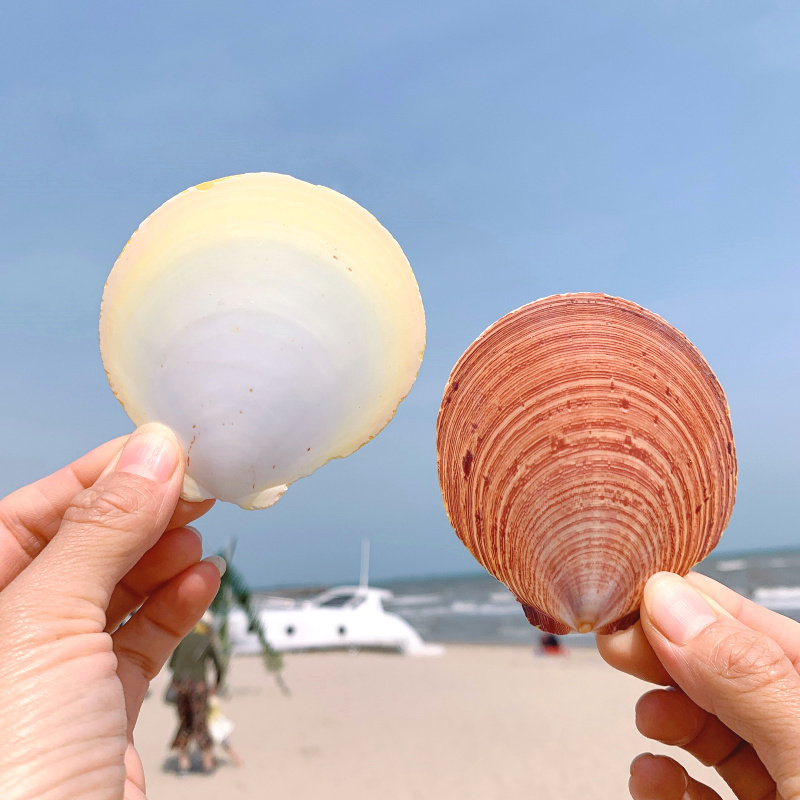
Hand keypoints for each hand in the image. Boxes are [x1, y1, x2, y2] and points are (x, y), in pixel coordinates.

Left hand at [0, 424, 221, 799]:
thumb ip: (101, 530)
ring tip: (197, 538)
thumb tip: (151, 454)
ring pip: (116, 591)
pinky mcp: (97, 711)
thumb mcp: (45, 621)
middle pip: (81, 547)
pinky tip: (200, 582)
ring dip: (163, 559)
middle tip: (195, 488)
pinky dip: (175, 606)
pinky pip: (140, 639)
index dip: (100, 477)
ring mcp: (51, 677)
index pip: (32, 512)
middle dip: (141, 515)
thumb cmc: (5, 773)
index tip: (161, 452)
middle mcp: (7, 637)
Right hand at [597, 572, 799, 799]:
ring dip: (665, 716)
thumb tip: (669, 600)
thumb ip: (744, 678)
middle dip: (668, 656)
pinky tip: (652, 777)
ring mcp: (781, 787)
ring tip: (650, 720)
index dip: (698, 606)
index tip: (635, 594)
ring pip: (712, 728)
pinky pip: (698, 791)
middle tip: (617, 644)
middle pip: (728, 674)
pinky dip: (664, 779)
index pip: (762, 632)